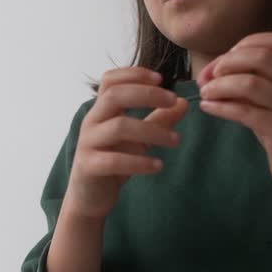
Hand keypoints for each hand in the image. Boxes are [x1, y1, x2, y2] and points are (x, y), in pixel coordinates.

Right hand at [65, 67, 188, 220]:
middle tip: (173, 101)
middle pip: (114, 96)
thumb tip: (183, 102)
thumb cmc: (113, 162)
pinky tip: (159, 166)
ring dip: (152, 131)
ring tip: (176, 140)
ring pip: (119, 127)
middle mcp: (92, 122)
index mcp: (101, 111)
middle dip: (147, 94)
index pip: (111, 80)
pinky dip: (139, 162)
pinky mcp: (89, 167)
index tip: (161, 78)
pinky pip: (114, 160)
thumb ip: (158, 120)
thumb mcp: (139, 139)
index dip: (134, 74)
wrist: (89, 197)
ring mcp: (88, 144)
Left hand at [198, 32, 271, 193]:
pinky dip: (221, 107)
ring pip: (249, 83)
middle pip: (260, 57)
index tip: (224, 61)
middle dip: (227, 62)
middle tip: (208, 77)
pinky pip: (244, 112)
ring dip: (220, 85)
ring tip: (205, 93)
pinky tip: (208, 108)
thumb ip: (252, 85)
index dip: (244, 44)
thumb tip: (213, 73)